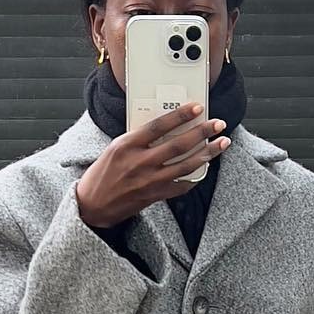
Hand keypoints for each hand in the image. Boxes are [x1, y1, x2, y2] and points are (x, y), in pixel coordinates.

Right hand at [75, 103, 229, 227]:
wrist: (92, 206)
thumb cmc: (102, 174)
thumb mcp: (115, 148)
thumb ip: (138, 138)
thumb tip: (165, 128)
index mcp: (127, 145)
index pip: (159, 125)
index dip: (180, 115)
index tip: (197, 108)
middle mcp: (140, 163)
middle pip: (178, 145)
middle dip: (202, 132)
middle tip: (218, 124)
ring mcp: (149, 181)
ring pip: (185, 165)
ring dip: (207, 153)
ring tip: (221, 143)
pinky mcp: (154, 196)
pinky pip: (181, 185)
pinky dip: (194, 176)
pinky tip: (205, 167)